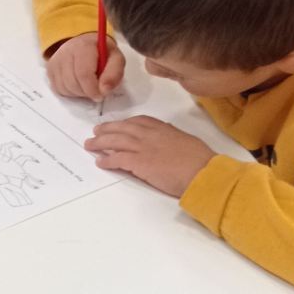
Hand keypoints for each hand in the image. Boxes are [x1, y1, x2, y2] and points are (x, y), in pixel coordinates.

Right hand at [46, 33, 124, 102]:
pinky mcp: (49, 69)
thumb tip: (104, 90)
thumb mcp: (116, 58)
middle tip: (95, 89)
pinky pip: (58, 89)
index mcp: (84, 46)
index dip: (92, 89)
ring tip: (86, 85)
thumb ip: (114, 73)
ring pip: (64, 88)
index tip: (100, 95)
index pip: (83, 74)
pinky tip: (77, 84)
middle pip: (72, 83)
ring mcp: (55, 60)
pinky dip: (69, 92)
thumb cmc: (102, 52)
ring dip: (78, 93)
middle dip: (86, 92)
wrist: (85, 43)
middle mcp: (65, 51)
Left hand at [84, 116, 216, 196]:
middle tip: (96, 132)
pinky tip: (100, 162)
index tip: (117, 125)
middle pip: (122, 128)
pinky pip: (117, 159)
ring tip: (90, 145)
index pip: (138, 121)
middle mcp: (149, 134)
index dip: (124, 123)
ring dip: (100, 143)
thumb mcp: (186, 141)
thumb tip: (167, 142)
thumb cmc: (200, 160)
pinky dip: (107, 160)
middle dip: (107, 129)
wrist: (203, 172)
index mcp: (162, 128)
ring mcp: (143, 147)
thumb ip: (172, 139)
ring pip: (115, 141)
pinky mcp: (139, 162)